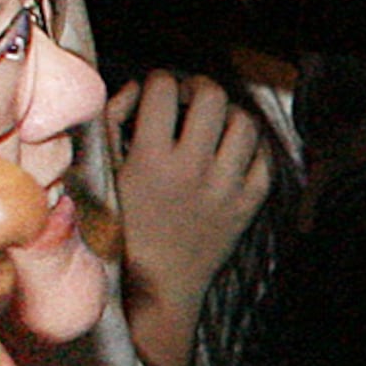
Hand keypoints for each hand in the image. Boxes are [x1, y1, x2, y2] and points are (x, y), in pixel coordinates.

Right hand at [109, 75, 276, 365]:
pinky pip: (263, 158)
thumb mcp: (102, 176)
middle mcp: (193, 169)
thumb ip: (111, 124)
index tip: (157, 87)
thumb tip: (136, 88)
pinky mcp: (248, 204)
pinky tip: (231, 150)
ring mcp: (226, 187)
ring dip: (228, 114)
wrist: (156, 286)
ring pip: (244, 123)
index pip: (163, 89)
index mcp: (150, 159)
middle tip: (190, 96)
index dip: (159, 80)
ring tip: (213, 121)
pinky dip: (250, 147)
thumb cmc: (120, 229)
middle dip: (199, 86)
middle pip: (212, 97)